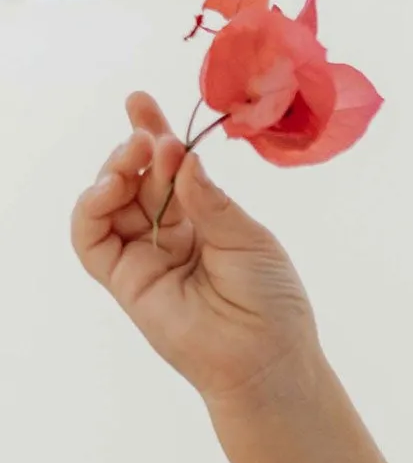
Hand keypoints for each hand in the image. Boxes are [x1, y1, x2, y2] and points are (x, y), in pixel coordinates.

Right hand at [70, 90, 318, 405]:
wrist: (267, 359)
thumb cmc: (272, 303)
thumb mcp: (249, 238)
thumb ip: (211, 200)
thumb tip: (183, 158)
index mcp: (205, 221)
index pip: (171, 170)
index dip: (154, 135)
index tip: (141, 103)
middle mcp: (170, 235)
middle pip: (138, 178)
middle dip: (138, 146)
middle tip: (149, 130)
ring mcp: (145, 256)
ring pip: (109, 200)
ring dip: (117, 169)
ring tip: (139, 155)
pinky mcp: (124, 280)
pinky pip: (90, 236)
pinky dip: (92, 205)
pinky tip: (113, 187)